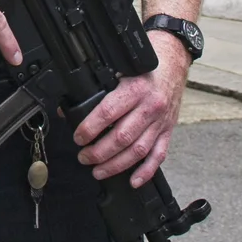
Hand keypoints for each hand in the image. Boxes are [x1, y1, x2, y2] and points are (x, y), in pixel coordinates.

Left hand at [72, 31, 191, 186]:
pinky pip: (158, 155)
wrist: (174, 60)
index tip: (78, 137)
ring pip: (138, 151)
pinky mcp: (168, 130)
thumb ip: (96, 89)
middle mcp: (150, 107)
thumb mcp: (118, 69)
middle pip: (122, 137)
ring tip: (98, 171)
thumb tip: (68, 108)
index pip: (108, 113)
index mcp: (134, 89)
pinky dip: (146, 171)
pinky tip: (133, 180)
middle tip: (84, 157)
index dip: (90, 129)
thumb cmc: (145, 65)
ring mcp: (161, 121)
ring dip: (116, 165)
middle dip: (99, 152)